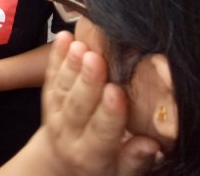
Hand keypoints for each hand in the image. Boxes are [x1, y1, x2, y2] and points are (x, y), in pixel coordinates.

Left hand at [37, 32, 159, 175]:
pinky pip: (50, 76)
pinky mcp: (48, 98)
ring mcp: (55, 114)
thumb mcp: (121, 173)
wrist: (61, 163)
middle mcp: (68, 133)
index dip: (109, 112)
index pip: (101, 132)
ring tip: (78, 45)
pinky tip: (63, 37)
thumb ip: (135, 160)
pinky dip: (55, 56)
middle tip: (95, 59)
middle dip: (87, 81)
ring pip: (62, 88)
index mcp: (91, 155)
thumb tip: (151, 145)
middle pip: (77, 106)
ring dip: (70, 65)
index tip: (116, 91)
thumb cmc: (102, 166)